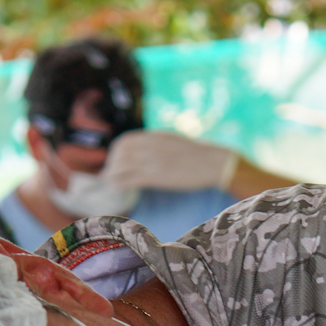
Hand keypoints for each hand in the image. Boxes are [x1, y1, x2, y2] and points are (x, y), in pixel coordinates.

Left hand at [103, 130, 238, 191]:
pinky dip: (121, 183)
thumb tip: (143, 147)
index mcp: (155, 137)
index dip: (116, 151)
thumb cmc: (197, 155)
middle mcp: (151, 146)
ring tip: (111, 182)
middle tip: (111, 173)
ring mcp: (153, 161)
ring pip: (122, 166)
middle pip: (120, 153)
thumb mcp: (174, 140)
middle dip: (112, 163)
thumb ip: (157, 142)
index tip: (115, 160)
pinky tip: (118, 188)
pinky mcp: (157, 177)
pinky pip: (131, 179)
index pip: (125, 140)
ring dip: (113, 174)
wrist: (214, 163)